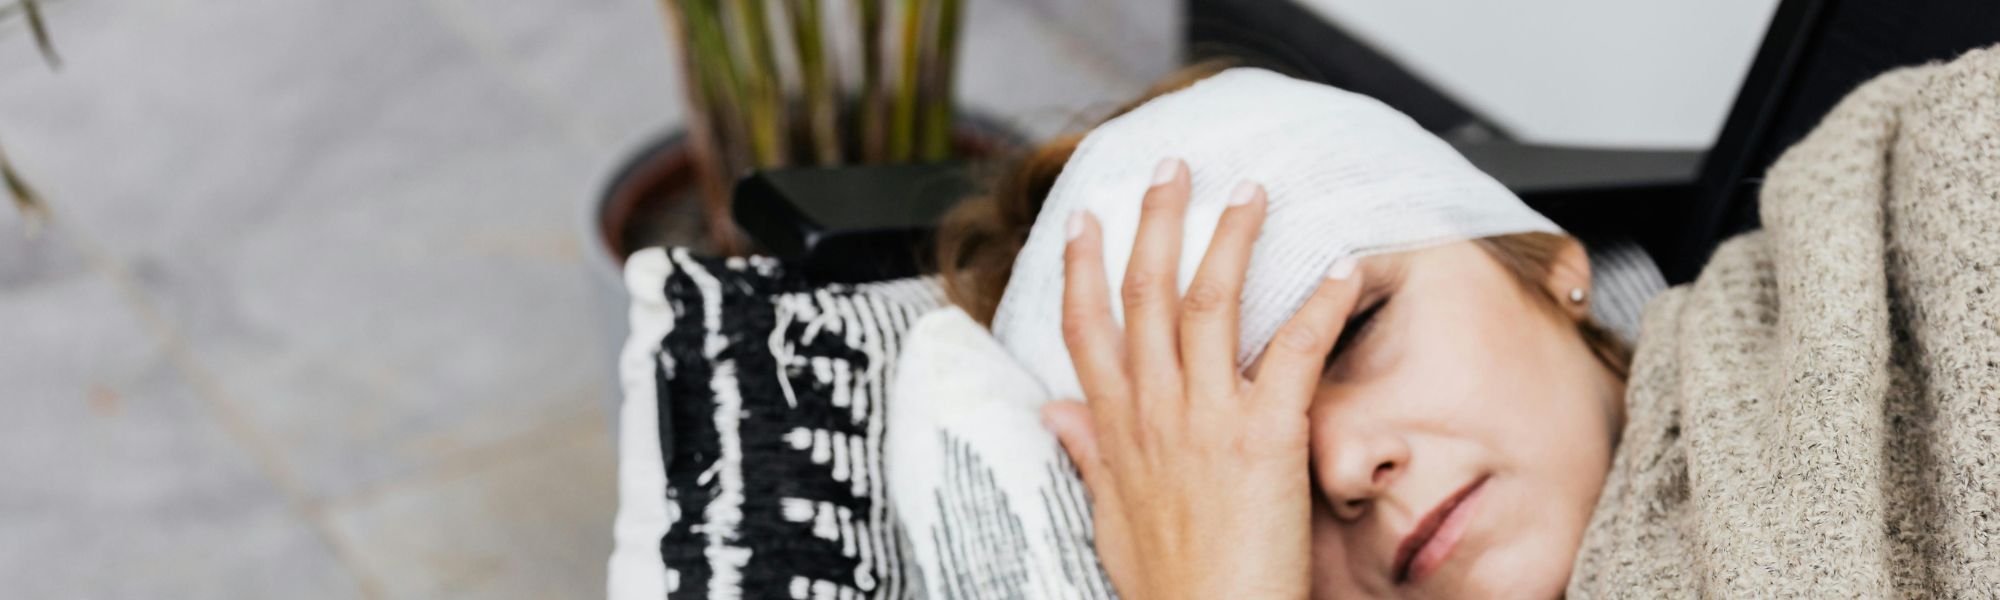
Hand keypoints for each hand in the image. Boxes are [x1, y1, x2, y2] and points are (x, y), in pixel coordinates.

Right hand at [1042, 158, 1364, 599]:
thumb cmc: (1169, 586)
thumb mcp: (1110, 516)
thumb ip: (1089, 454)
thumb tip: (1052, 413)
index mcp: (1118, 428)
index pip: (1088, 326)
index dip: (1084, 265)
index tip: (1089, 217)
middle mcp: (1155, 411)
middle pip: (1146, 293)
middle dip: (1158, 221)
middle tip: (1173, 167)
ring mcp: (1208, 419)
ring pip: (1211, 302)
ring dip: (1232, 237)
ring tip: (1251, 191)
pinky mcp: (1266, 436)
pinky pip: (1296, 352)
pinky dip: (1321, 303)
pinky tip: (1344, 265)